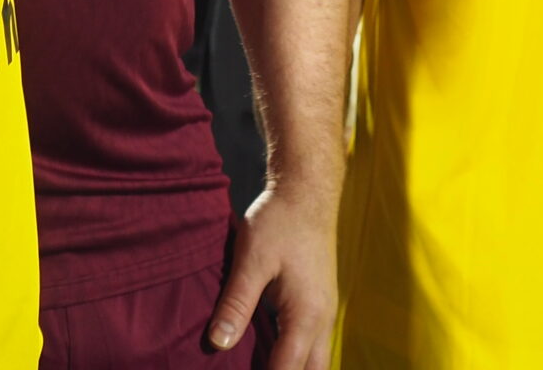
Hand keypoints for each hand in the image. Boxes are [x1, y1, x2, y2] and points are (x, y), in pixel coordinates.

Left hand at [209, 178, 337, 368]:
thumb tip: (218, 343)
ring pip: (315, 360)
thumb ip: (236, 303)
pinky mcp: (319, 301)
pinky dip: (295, 355)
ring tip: (257, 365)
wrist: (307, 190)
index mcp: (306, 316)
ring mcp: (324, 311)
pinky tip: (269, 351)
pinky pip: (312, 343)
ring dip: (292, 367)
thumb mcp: (252, 259)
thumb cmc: (280, 220)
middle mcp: (322, 320)